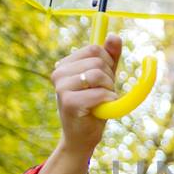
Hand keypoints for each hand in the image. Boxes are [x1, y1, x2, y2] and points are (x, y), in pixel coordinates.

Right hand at [31, 37, 122, 173]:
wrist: (82, 137)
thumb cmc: (93, 106)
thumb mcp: (104, 78)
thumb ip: (110, 57)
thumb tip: (115, 36)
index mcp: (65, 64)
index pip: (94, 48)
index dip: (107, 62)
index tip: (104, 78)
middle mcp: (59, 73)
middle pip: (98, 60)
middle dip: (109, 77)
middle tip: (102, 93)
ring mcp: (61, 87)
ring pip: (98, 74)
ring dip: (109, 88)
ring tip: (101, 101)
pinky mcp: (69, 102)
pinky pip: (99, 92)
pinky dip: (107, 100)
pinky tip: (100, 108)